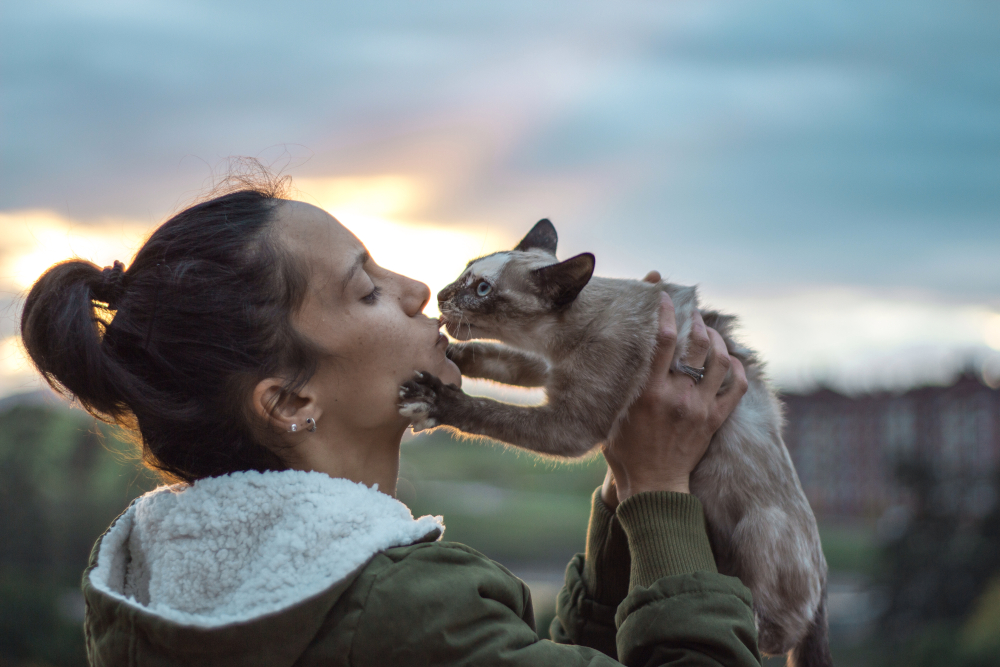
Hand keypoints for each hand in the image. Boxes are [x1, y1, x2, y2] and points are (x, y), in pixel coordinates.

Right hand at [601, 291, 747, 507]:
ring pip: (720, 361)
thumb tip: (617, 360)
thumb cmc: (625, 453)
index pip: (663, 340)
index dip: (666, 312)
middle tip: (693, 313)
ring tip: (710, 332)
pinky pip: (736, 387)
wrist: (652, 487)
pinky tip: (730, 360)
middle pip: (697, 345)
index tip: (665, 297)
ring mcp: (700, 408)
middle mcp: (678, 397)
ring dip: (718, 340)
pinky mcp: (714, 421)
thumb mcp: (612, 416)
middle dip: (697, 322)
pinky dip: (736, 368)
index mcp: (649, 393)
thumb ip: (620, 388)